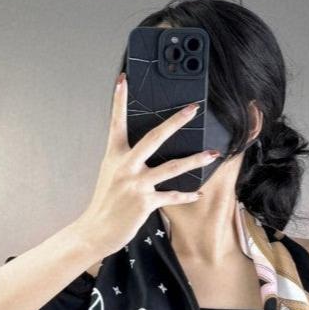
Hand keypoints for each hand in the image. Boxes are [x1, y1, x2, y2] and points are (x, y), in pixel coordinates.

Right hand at [73, 71, 219, 258]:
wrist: (96, 230)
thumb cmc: (105, 204)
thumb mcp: (110, 176)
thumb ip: (126, 162)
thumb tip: (142, 153)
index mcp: (114, 156)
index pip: (116, 123)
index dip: (119, 100)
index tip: (123, 79)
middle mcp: (126, 166)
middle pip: (154, 137)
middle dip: (176, 122)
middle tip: (193, 109)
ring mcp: (136, 184)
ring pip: (172, 167)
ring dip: (195, 160)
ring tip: (212, 154)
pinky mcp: (145, 203)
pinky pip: (171, 196)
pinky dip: (186, 195)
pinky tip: (197, 194)